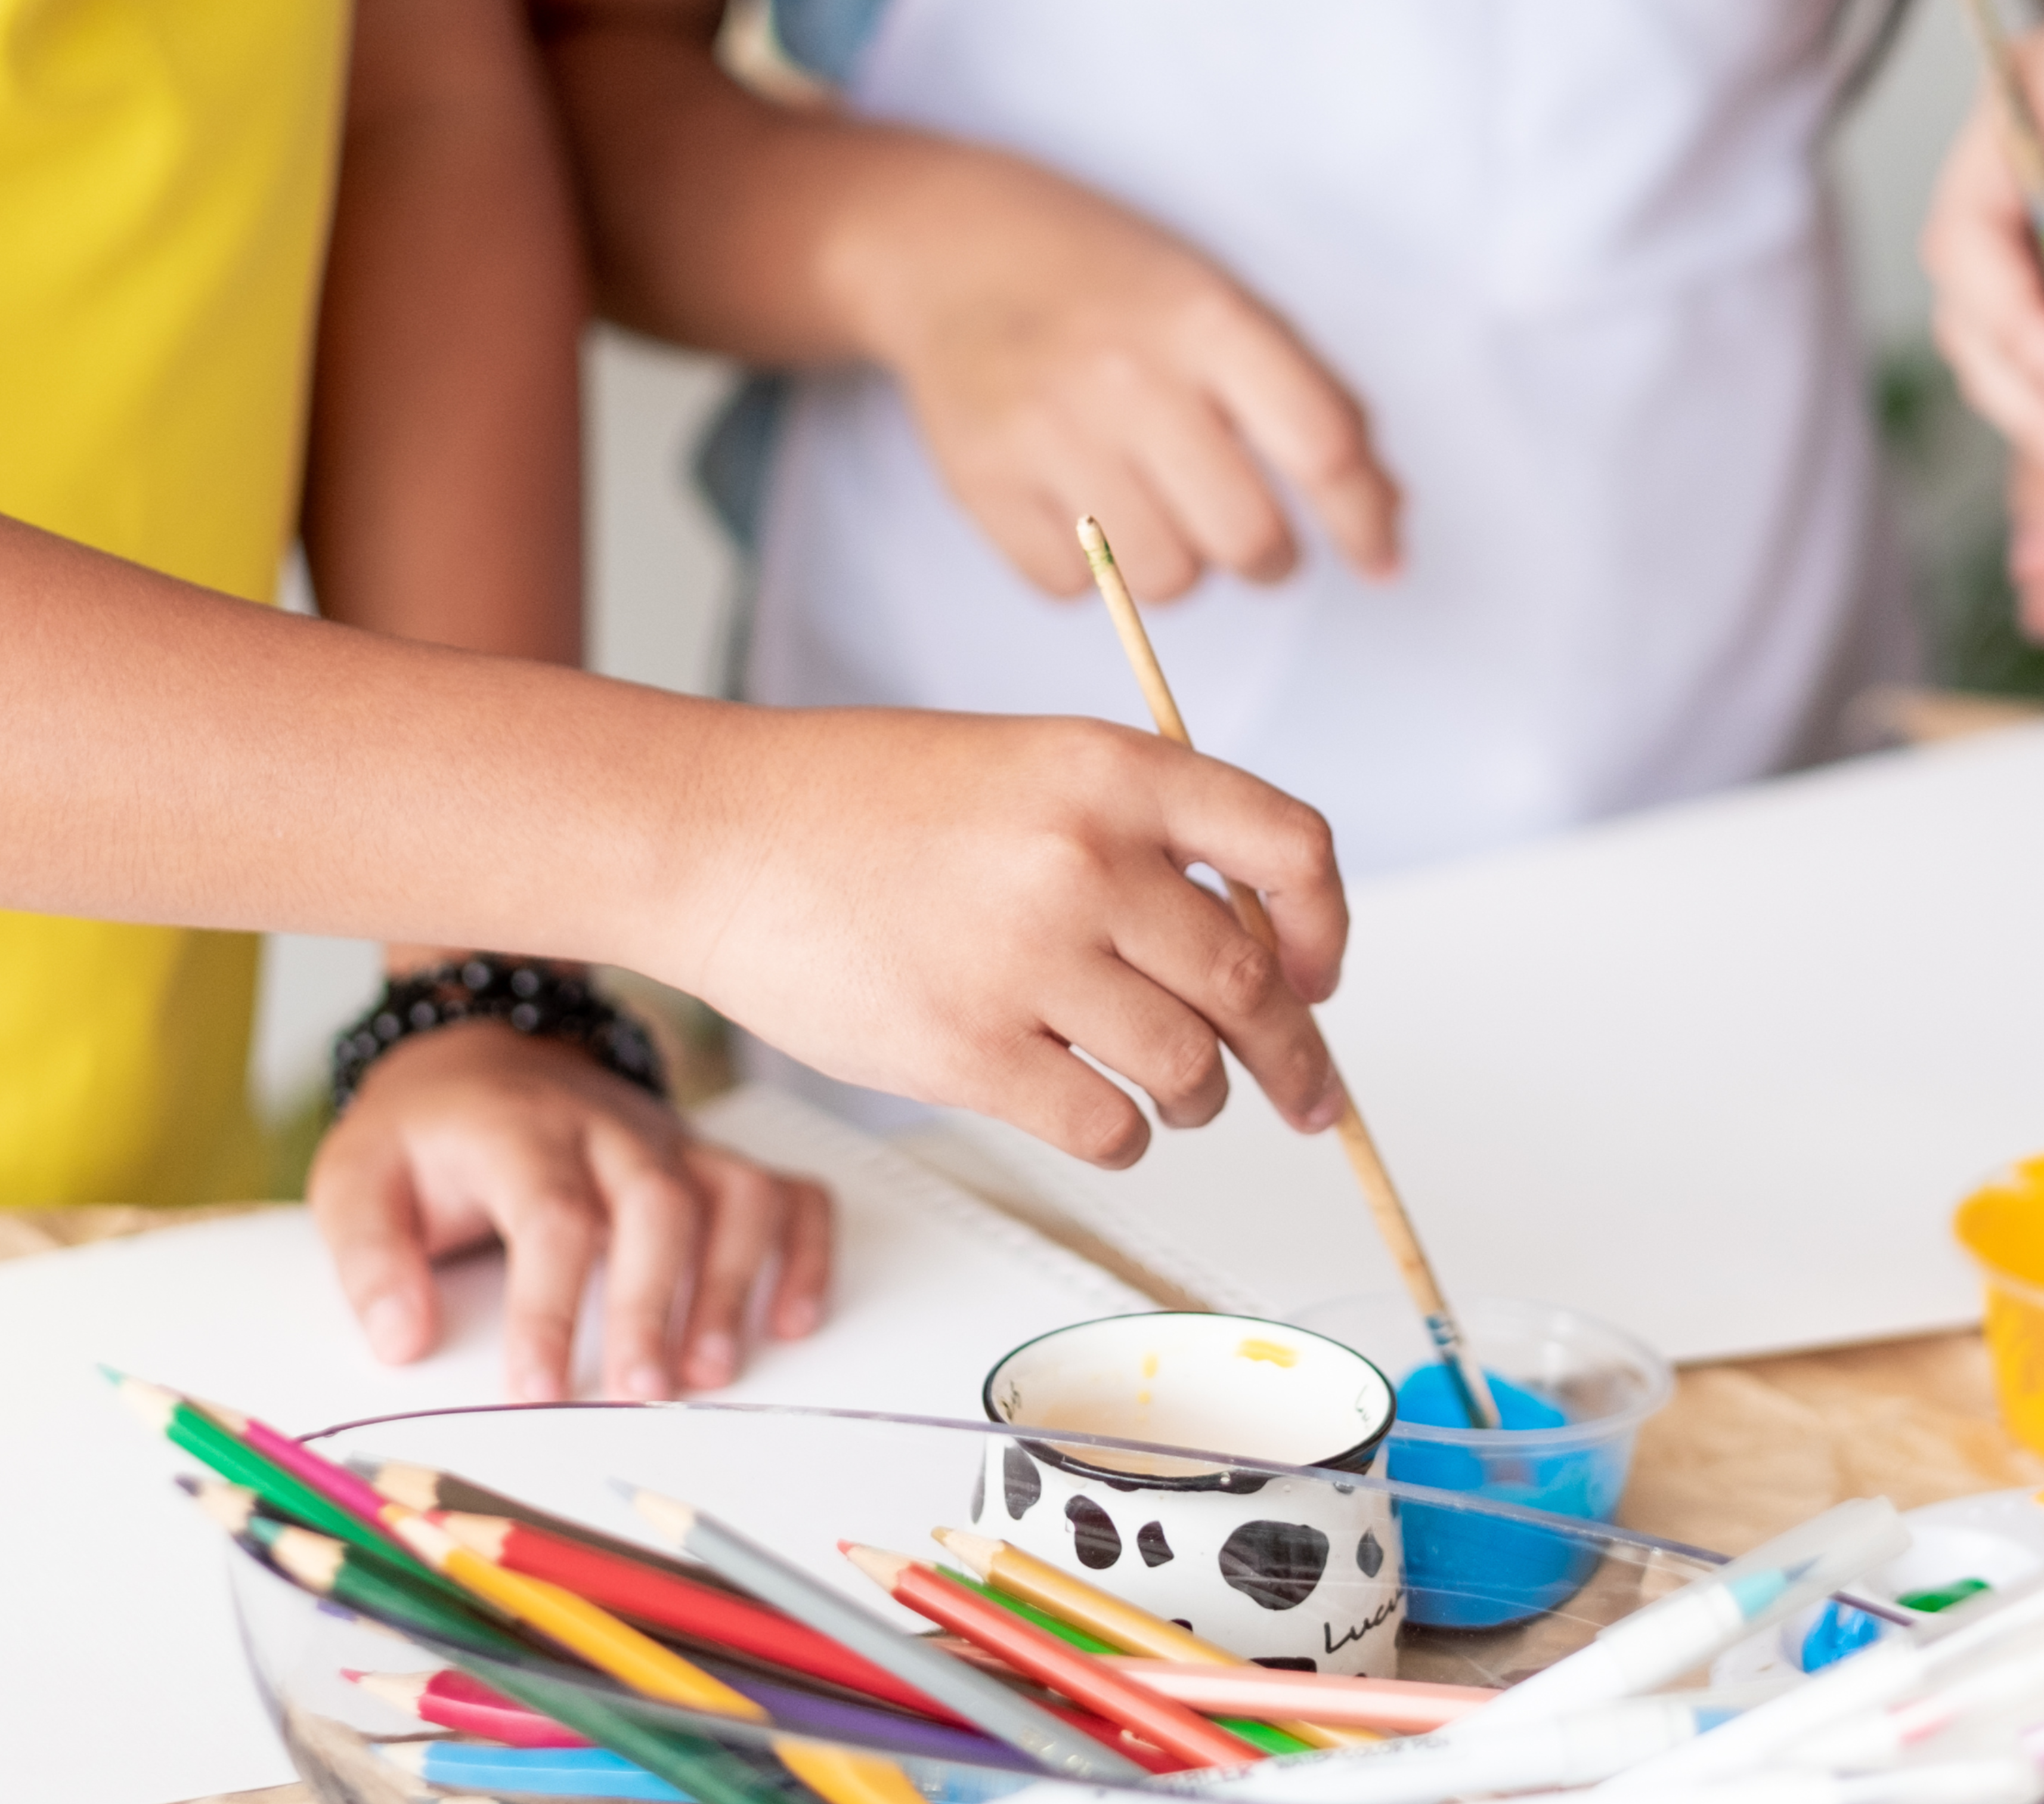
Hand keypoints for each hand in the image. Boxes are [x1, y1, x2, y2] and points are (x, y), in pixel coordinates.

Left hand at [309, 1019, 833, 1403]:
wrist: (479, 1054)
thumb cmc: (426, 1134)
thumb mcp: (356, 1178)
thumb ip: (369, 1259)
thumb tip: (401, 1341)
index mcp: (520, 1130)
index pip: (551, 1215)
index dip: (550, 1306)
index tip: (536, 1388)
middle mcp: (610, 1128)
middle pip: (656, 1204)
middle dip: (654, 1303)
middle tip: (640, 1392)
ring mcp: (671, 1140)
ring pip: (734, 1195)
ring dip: (734, 1285)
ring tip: (713, 1371)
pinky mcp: (708, 1159)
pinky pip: (787, 1192)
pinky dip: (806, 1251)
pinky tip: (794, 1319)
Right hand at [633, 706, 1350, 1169]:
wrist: (721, 835)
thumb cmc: (863, 804)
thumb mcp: (1026, 765)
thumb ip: (1136, 835)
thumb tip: (1250, 946)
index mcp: (1110, 771)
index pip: (1289, 848)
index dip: (1322, 927)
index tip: (1318, 976)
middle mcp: (1083, 858)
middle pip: (1250, 985)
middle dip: (1294, 1055)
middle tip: (1306, 1096)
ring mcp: (1026, 958)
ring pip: (1188, 1068)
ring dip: (1197, 1097)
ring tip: (1176, 1094)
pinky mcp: (970, 1051)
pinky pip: (1108, 1126)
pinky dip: (1124, 1136)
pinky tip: (1099, 1114)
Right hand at [845, 152, 1401, 603]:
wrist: (948, 249)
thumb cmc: (1109, 282)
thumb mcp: (1220, 301)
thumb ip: (1312, 397)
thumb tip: (1386, 511)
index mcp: (1204, 318)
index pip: (1320, 447)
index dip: (1364, 520)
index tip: (1380, 558)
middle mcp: (1126, 375)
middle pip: (1247, 536)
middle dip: (1267, 556)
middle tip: (1254, 537)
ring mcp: (1046, 432)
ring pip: (1165, 579)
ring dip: (1182, 565)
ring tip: (1160, 511)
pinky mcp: (981, 481)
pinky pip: (1075, 590)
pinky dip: (1094, 574)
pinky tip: (1086, 509)